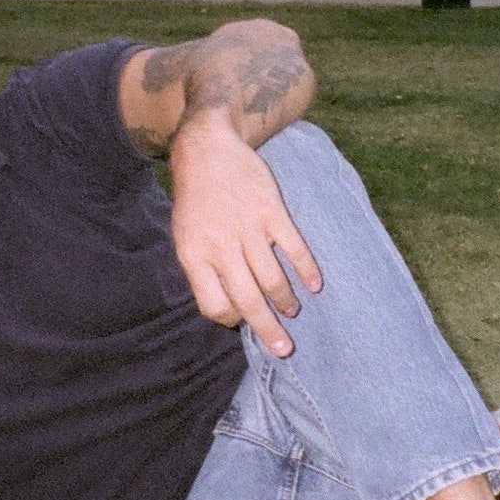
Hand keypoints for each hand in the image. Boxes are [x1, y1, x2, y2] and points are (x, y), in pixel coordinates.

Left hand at [167, 118, 322, 354]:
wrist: (208, 149)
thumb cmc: (195, 199)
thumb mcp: (184, 235)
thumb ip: (202, 269)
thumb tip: (225, 306)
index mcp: (195, 255)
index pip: (214, 305)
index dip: (230, 319)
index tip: (241, 318)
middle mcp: (221, 246)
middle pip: (248, 299)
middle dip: (268, 329)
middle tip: (284, 349)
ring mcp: (249, 228)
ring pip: (272, 278)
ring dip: (286, 302)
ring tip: (293, 312)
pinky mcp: (272, 211)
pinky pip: (294, 248)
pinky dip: (307, 269)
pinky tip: (315, 284)